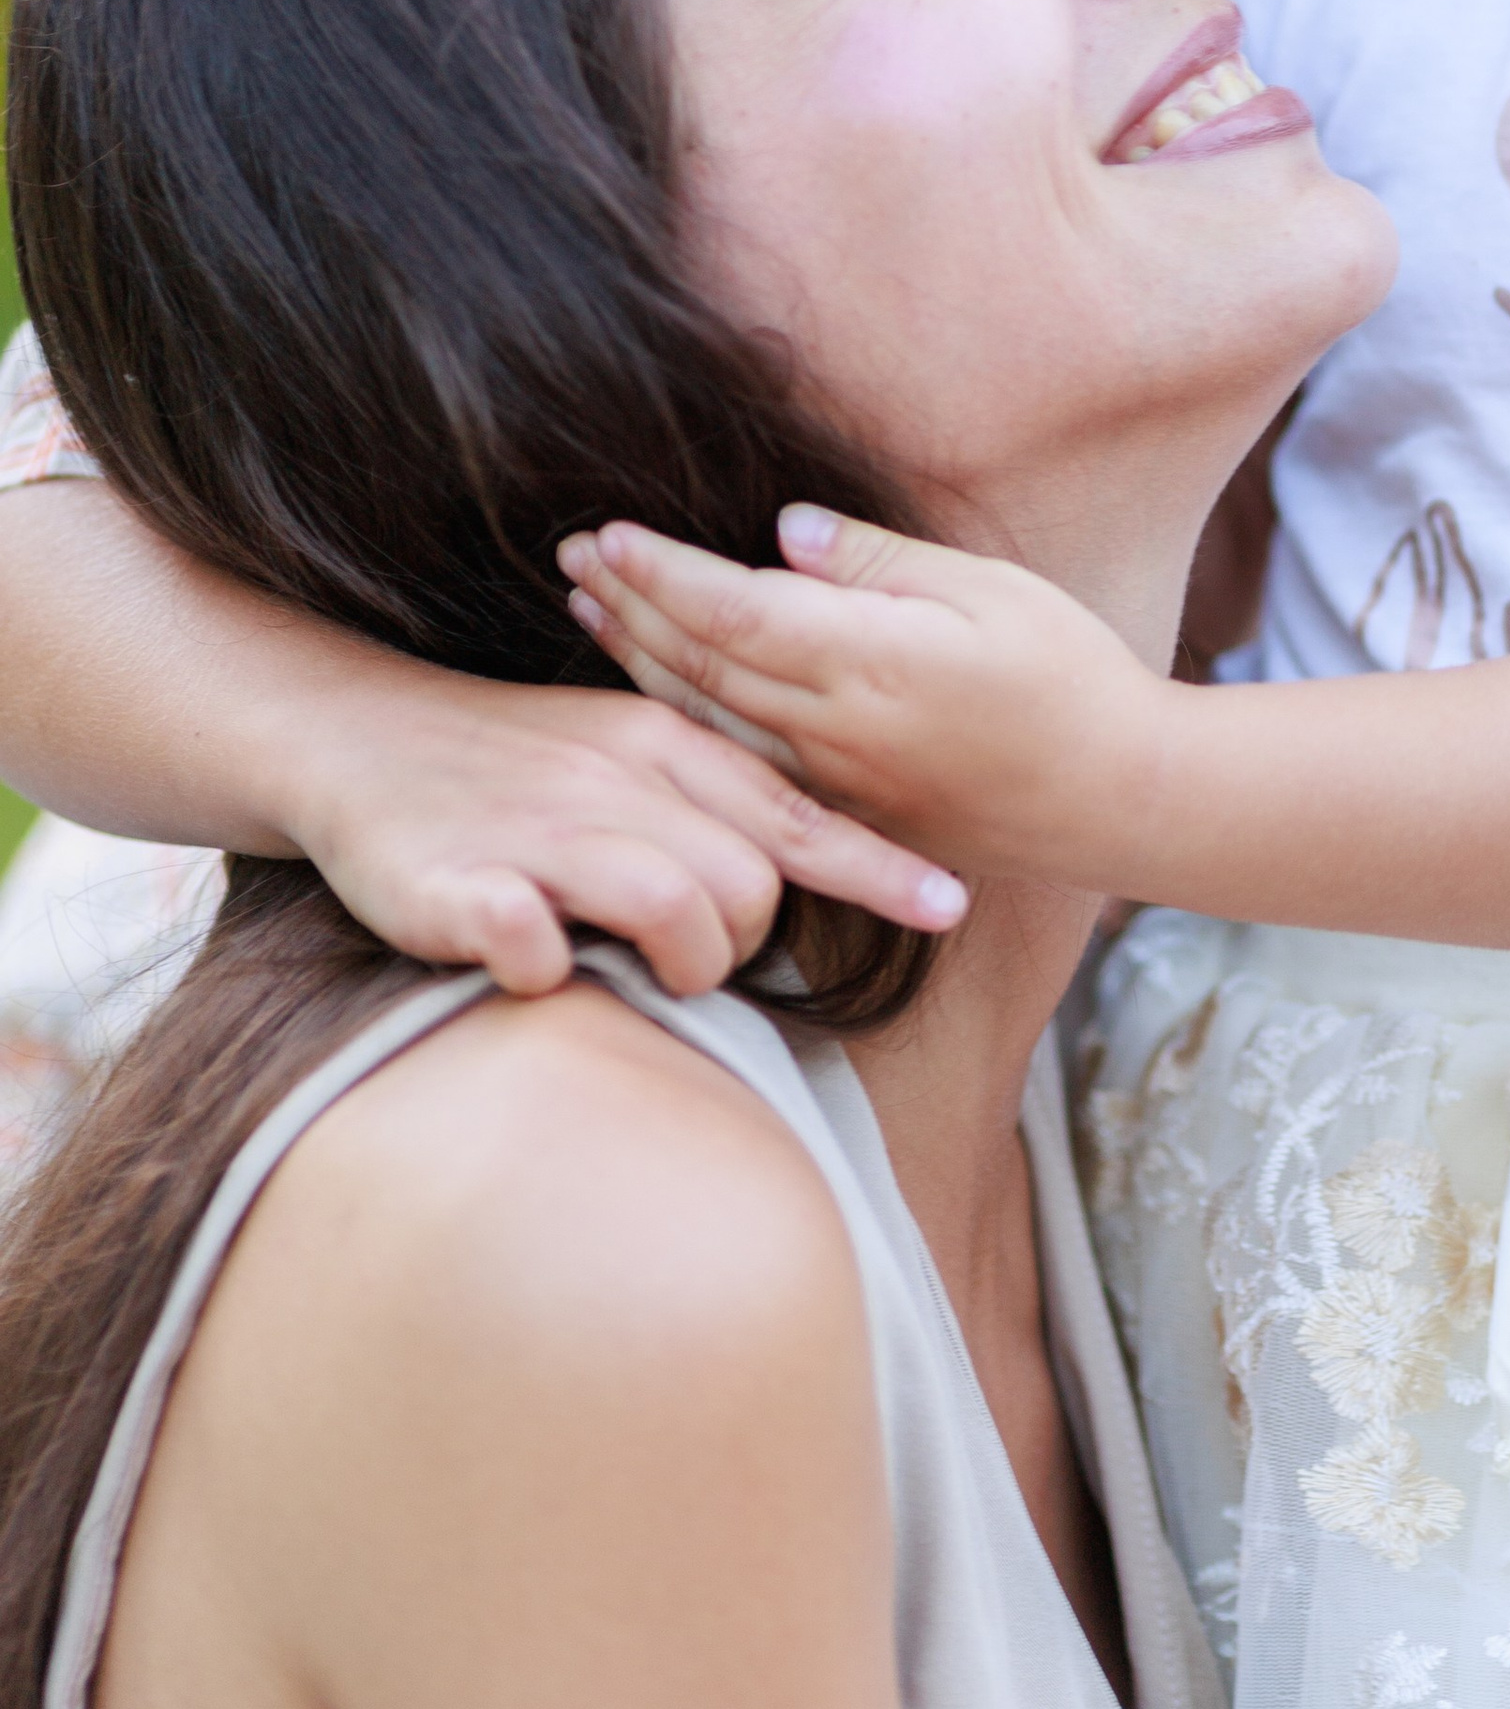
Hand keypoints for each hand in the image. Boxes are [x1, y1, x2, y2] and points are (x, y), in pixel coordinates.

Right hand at [290, 662, 969, 1000]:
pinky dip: (547, 971)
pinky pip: (540, 948)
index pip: (795, 815)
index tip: (952, 906)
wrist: (357, 737)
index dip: (878, 869)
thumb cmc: (509, 766)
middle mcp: (616, 784)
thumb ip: (709, 805)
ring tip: (626, 964)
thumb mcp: (624, 755)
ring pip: (674, 913)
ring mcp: (541, 832)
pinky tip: (530, 961)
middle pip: (750, 888)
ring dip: (673, 966)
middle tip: (690, 957)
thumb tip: (794, 875)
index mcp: (663, 748)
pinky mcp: (461, 884)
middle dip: (742, 947)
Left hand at [559, 507, 1167, 890]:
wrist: (1119, 800)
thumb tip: (786, 532)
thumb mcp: (990, 594)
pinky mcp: (846, 809)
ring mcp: (836, 779)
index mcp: (871, 665)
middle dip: (629, 607)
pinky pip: (742, 758)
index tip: (605, 534)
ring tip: (587, 610)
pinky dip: (687, 717)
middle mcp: (835, 729)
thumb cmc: (1071, 676)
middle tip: (570, 555)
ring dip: (641, 661)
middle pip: (704, 664)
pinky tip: (660, 691)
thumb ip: (879, 564)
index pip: (735, 612)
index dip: (662, 574)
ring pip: (710, 717)